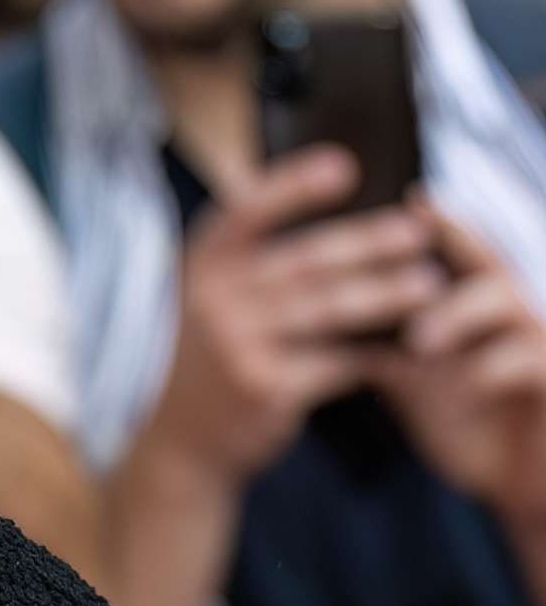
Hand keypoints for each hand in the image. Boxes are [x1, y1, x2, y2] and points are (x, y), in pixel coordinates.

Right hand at [144, 147, 441, 485]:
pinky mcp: (264, 386)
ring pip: (330, 308)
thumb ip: (249, 265)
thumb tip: (331, 225)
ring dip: (386, 295)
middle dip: (370, 243)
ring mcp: (236, 344)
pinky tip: (399, 350)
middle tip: (418, 233)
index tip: (344, 166)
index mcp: (200, 267)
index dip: (294, 185)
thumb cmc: (209, 360)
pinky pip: (335, 362)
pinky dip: (372, 357)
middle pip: (306, 260)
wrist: (178, 439)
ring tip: (427, 286)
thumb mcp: (207, 303)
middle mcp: (212, 299)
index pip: (246, 211)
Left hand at [369, 205, 545, 550]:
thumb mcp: (416, 380)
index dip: (447, 221)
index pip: (466, 252)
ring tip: (421, 341)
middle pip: (488, 265)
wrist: (514, 481)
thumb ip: (381, 345)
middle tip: (392, 270)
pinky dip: (488, 374)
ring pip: (510, 304)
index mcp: (481, 307)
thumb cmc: (465, 420)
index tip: (416, 193)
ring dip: (458, 317)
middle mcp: (517, 314)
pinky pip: (529, 362)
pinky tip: (463, 393)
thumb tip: (316, 318)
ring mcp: (540, 344)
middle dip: (446, 260)